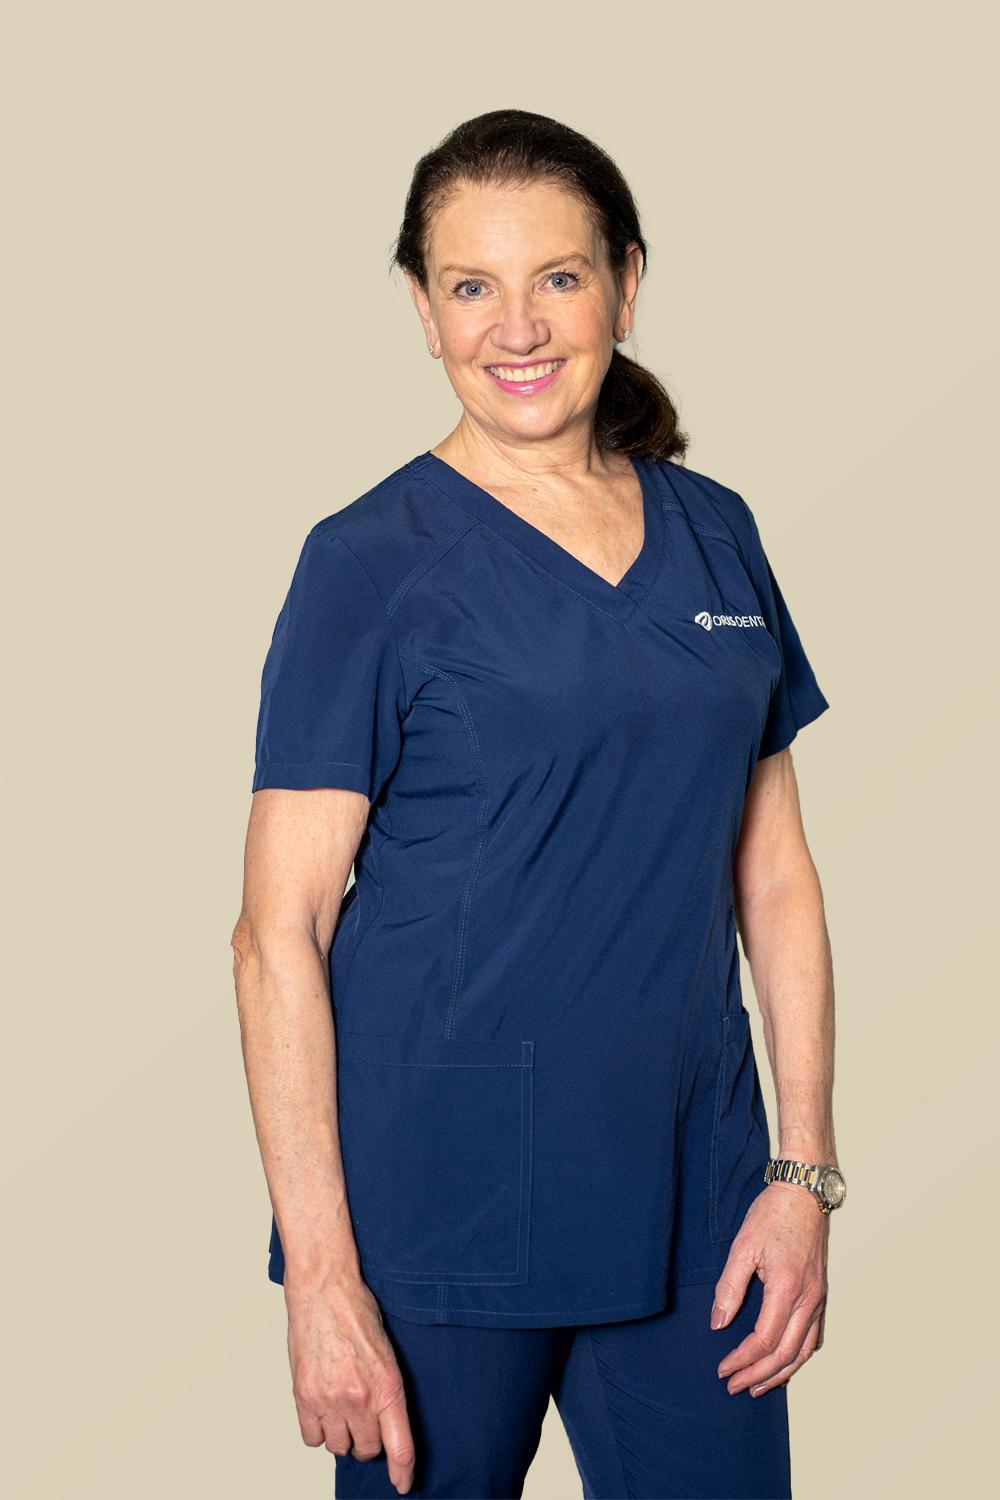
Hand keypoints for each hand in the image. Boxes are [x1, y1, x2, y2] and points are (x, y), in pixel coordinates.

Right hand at [284, 1272, 414, 1494]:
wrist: (324, 1290)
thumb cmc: (356, 1312)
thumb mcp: (387, 1352)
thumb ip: (386, 1389)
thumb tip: (384, 1420)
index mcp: (387, 1385)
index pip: (399, 1445)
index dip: (403, 1471)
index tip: (402, 1484)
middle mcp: (359, 1398)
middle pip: (367, 1450)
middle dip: (369, 1442)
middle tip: (365, 1420)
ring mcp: (330, 1400)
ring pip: (339, 1447)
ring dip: (343, 1436)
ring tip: (343, 1411)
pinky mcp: (304, 1397)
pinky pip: (312, 1438)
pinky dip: (318, 1431)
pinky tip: (323, 1411)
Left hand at [710, 1181, 828, 1396]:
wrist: (805, 1192)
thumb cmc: (773, 1214)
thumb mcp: (743, 1246)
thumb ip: (729, 1287)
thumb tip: (718, 1324)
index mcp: (788, 1288)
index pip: (763, 1340)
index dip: (742, 1360)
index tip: (722, 1369)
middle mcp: (809, 1299)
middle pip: (785, 1354)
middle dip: (758, 1375)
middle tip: (734, 1386)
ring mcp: (819, 1298)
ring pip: (804, 1351)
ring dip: (781, 1373)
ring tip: (758, 1386)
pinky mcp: (821, 1293)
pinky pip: (815, 1336)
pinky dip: (799, 1356)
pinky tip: (786, 1361)